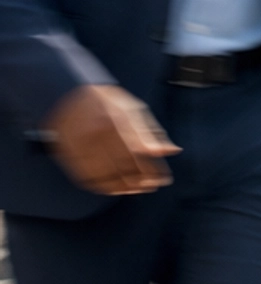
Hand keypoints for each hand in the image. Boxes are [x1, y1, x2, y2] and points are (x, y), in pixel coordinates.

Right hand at [44, 83, 176, 196]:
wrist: (66, 93)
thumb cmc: (104, 101)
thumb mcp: (133, 109)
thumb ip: (152, 132)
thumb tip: (172, 150)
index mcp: (117, 119)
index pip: (140, 153)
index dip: (153, 170)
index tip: (163, 179)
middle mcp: (98, 133)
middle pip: (124, 167)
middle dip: (141, 181)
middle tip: (151, 186)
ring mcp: (80, 145)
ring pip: (106, 176)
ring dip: (124, 188)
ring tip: (136, 190)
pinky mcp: (69, 154)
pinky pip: (86, 177)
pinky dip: (103, 187)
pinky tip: (114, 189)